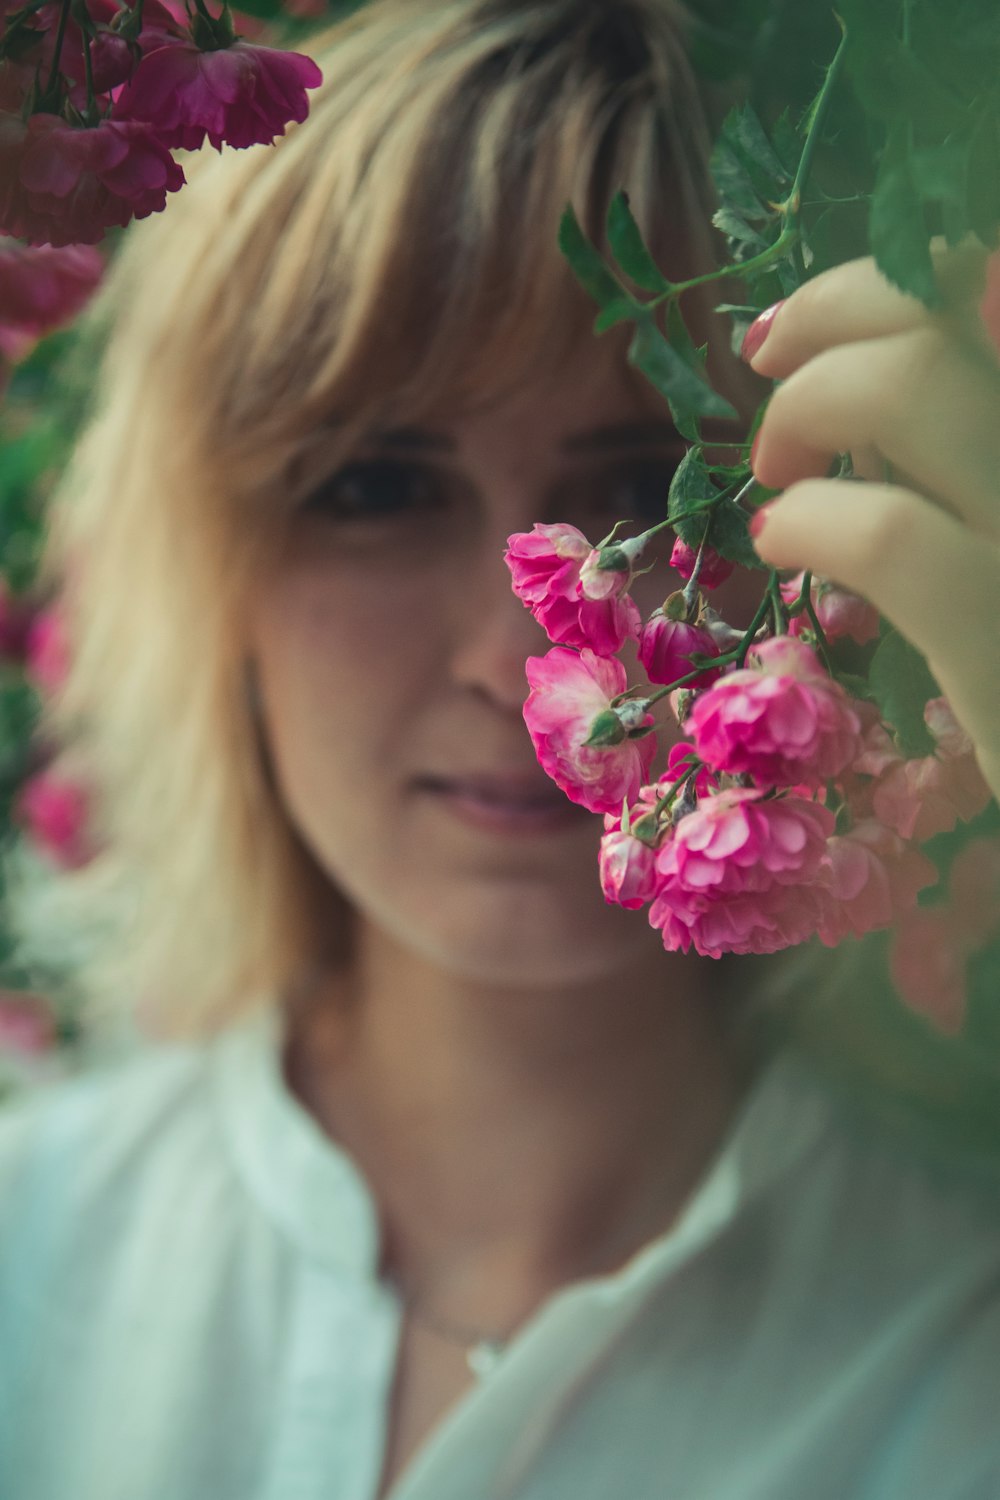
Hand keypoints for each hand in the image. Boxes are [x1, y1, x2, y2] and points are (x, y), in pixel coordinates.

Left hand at [745, 245, 999, 802]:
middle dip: (832, 315)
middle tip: (769, 377)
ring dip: (809, 403)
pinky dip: (809, 520)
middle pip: (952, 301)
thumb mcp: (973, 544)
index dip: (888, 277)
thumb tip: (851, 381)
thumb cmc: (996, 665)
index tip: (788, 326)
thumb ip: (947, 460)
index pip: (993, 288)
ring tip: (776, 471)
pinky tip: (784, 542)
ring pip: (919, 382)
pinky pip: (890, 536)